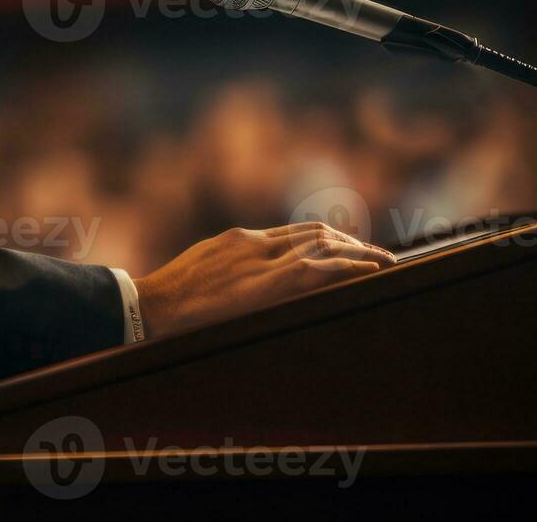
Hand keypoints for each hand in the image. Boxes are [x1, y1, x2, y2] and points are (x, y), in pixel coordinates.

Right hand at [134, 223, 395, 338]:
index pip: (294, 232)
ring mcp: (263, 260)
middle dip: (349, 242)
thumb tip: (242, 282)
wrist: (152, 305)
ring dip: (359, 251)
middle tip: (375, 255)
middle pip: (315, 233)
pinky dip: (350, 266)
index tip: (346, 247)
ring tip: (384, 261)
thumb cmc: (168, 297)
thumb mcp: (200, 272)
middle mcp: (256, 242)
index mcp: (239, 240)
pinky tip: (371, 270)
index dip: (325, 239)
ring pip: (324, 245)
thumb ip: (228, 269)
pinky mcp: (269, 282)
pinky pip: (320, 268)